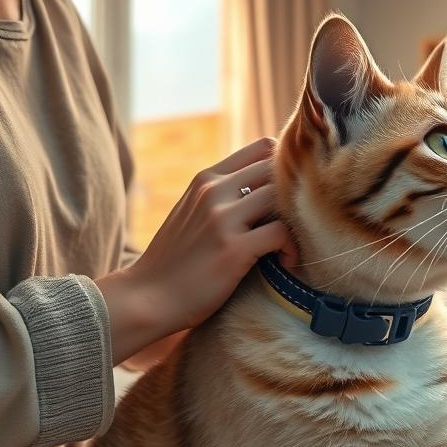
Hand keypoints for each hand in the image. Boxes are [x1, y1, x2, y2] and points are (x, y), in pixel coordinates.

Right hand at [97, 138, 296, 364]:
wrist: (146, 298)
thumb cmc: (174, 261)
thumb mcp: (192, 212)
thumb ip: (221, 196)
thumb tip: (261, 190)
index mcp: (206, 179)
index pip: (262, 148)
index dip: (285, 168)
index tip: (291, 196)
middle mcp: (214, 191)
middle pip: (277, 171)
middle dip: (296, 196)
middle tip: (301, 223)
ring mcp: (223, 219)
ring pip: (282, 198)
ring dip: (297, 221)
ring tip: (292, 244)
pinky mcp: (234, 248)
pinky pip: (282, 233)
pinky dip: (292, 248)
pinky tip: (287, 262)